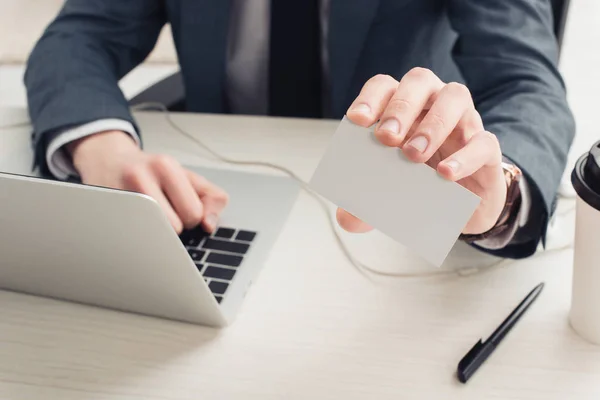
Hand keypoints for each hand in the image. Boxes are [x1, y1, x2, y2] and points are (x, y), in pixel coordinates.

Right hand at [68, 130, 228, 233]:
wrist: (108, 160)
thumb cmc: (152, 172)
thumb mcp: (187, 176)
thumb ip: (211, 198)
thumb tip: (209, 226)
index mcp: (165, 166)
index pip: (193, 214)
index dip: (192, 218)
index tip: (181, 210)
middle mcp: (139, 176)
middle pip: (174, 229)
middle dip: (174, 227)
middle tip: (163, 214)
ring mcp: (117, 194)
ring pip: (152, 237)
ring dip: (155, 234)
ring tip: (148, 218)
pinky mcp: (100, 210)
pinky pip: (128, 240)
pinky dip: (135, 237)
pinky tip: (132, 222)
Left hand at [337, 68, 506, 235]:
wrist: (462, 207)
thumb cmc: (420, 184)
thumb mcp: (388, 196)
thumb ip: (364, 206)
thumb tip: (347, 218)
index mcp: (403, 107)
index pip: (384, 86)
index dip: (371, 98)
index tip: (357, 121)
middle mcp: (433, 103)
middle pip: (419, 81)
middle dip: (400, 106)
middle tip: (386, 137)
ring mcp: (463, 120)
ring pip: (455, 97)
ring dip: (432, 123)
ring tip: (413, 155)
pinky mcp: (487, 147)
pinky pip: (483, 141)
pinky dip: (464, 156)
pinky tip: (445, 174)